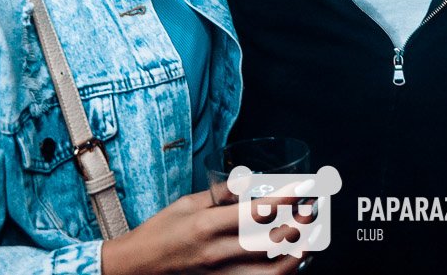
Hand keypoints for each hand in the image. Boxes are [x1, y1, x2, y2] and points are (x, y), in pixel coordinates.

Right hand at [101, 189, 302, 274]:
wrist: (134, 269)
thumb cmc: (159, 232)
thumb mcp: (186, 204)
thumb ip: (219, 194)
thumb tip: (248, 181)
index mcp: (206, 226)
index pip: (257, 212)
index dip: (286, 199)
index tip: (305, 188)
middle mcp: (216, 253)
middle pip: (270, 242)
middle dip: (298, 224)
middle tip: (313, 209)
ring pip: (270, 272)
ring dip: (296, 255)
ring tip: (310, 238)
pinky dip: (279, 274)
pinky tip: (291, 262)